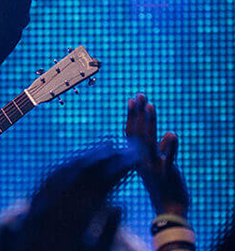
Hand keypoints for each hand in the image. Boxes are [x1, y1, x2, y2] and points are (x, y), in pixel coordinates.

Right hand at [125, 93, 188, 217]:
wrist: (168, 208)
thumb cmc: (164, 185)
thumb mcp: (160, 164)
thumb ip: (163, 148)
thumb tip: (169, 133)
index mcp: (137, 157)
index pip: (131, 133)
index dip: (132, 116)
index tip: (132, 99)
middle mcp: (141, 160)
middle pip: (136, 133)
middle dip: (138, 113)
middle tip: (140, 95)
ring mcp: (152, 166)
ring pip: (148, 141)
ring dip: (149, 122)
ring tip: (150, 105)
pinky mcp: (165, 173)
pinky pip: (167, 158)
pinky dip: (170, 146)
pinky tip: (172, 134)